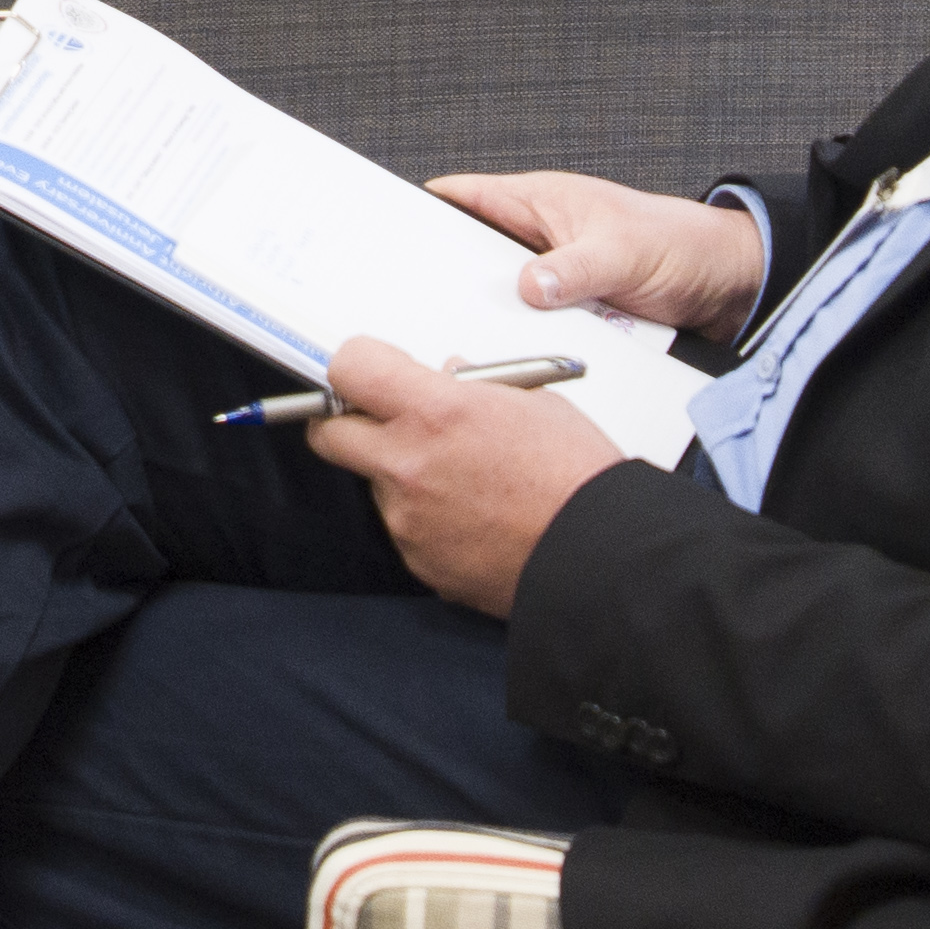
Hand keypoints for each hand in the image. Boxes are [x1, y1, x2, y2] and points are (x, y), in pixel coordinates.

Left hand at [306, 337, 632, 618]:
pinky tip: (474, 519)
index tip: (369, 372)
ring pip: (374, 485)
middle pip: (328, 434)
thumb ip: (475, 388)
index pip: (349, 369)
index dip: (356, 366)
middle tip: (381, 423)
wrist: (600, 556)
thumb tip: (446, 377)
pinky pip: (404, 529)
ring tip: (465, 482)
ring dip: (400, 476)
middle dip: (348, 423)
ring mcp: (408, 519)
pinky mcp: (419, 562)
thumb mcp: (533, 403)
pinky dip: (427, 521)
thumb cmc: (576, 476)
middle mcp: (409, 465)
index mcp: (436, 413)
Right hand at [430, 170, 770, 336]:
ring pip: (504, 300)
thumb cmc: (681, 243)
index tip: (388, 232)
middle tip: (428, 308)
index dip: (422, 209)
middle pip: (475, 257)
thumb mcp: (622, 253)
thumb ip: (572, 268)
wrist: (728, 284)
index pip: (464, 197)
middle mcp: (539, 236)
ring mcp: (553, 276)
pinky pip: (536, 328)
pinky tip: (528, 360)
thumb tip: (527, 286)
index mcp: (540, 201)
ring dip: (503, 319)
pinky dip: (532, 342)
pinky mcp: (570, 310)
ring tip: (486, 339)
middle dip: (454, 281)